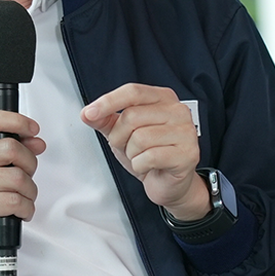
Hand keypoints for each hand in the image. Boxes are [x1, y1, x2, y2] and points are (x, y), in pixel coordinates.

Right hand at [0, 109, 46, 251]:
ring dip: (30, 190)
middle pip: (12, 148)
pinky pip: (16, 201)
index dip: (17, 121)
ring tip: (24, 196)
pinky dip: (26, 208)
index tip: (32, 129)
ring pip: (18, 177)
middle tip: (27, 173)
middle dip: (30, 163)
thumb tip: (35, 142)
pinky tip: (20, 210)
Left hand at [81, 83, 208, 221]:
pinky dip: (140, 166)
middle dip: (119, 137)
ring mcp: (186, 132)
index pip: (133, 92)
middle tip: (126, 147)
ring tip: (140, 157)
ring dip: (131, 154)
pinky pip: (149, 157)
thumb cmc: (149, 153)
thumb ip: (105, 120)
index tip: (89, 113)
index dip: (108, 102)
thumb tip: (87, 113)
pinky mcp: (187, 154)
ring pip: (140, 138)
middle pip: (132, 116)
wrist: (169, 183)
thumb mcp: (122, 133)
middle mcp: (178, 111)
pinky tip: (148, 167)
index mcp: (163, 98)